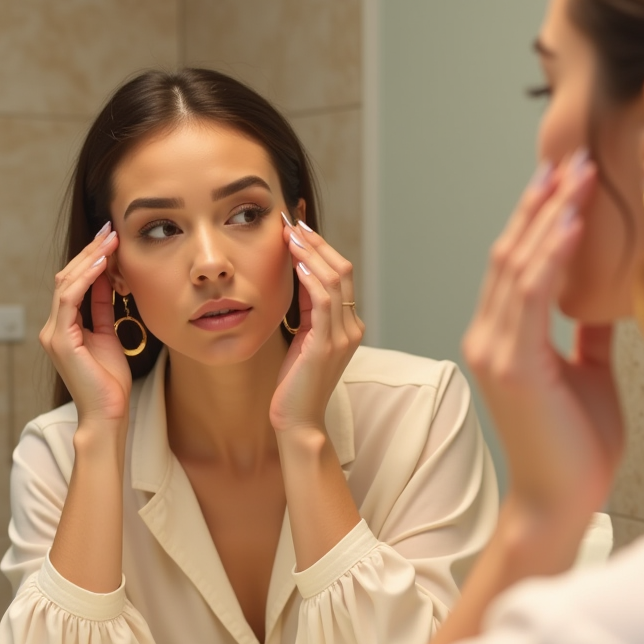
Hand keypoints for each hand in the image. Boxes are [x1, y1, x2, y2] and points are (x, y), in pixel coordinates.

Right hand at [38, 223, 132, 422]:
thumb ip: (103, 310)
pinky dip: (85, 279)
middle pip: (66, 278)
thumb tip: (108, 281)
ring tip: (109, 241)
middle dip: (89, 252)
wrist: (108, 413)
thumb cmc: (110, 381)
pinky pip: (70, 300)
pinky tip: (102, 264)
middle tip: (110, 231)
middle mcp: (53, 327)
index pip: (73, 283)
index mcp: (63, 326)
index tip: (109, 240)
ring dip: (89, 260)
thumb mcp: (109, 335)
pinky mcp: (60, 340)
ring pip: (66, 284)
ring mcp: (53, 333)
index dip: (90, 259)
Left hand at [269, 214, 364, 432]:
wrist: (298, 420)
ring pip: (335, 282)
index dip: (320, 249)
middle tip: (292, 224)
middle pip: (343, 271)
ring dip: (311, 255)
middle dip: (316, 244)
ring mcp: (343, 337)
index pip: (341, 275)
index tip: (297, 229)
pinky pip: (324, 304)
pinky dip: (313, 280)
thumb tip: (301, 274)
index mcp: (349, 325)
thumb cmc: (296, 382)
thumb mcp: (304, 338)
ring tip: (290, 237)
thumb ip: (308, 310)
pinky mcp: (327, 346)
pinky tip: (299, 265)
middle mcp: (352, 328)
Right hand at [462, 150, 622, 538]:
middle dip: (544, 203)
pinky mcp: (511, 365)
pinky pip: (530, 296)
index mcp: (502, 338)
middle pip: (511, 253)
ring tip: (579, 175)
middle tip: (575, 157)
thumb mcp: (587, 374)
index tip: (566, 179)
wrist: (562, 501)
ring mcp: (494, 349)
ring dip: (549, 216)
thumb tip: (602, 298)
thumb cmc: (576, 446)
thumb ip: (585, 334)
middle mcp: (488, 337)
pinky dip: (550, 255)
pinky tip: (572, 223)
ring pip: (517, 265)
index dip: (538, 218)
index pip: (516, 263)